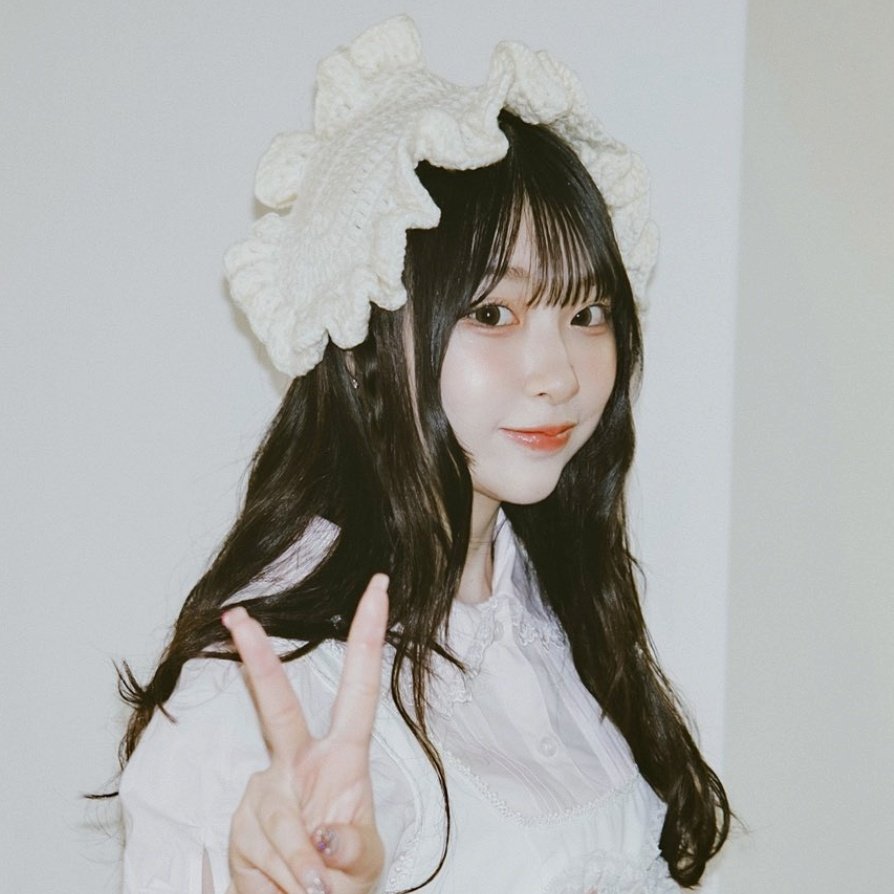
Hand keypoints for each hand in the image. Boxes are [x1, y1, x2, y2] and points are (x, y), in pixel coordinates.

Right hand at [221, 574, 389, 893]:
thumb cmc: (344, 874)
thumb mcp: (365, 864)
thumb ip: (355, 849)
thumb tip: (326, 838)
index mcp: (343, 756)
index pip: (359, 687)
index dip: (368, 636)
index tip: (378, 586)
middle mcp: (300, 762)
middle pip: (277, 703)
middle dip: (257, 656)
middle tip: (237, 616)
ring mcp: (266, 790)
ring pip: (276, 820)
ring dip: (298, 867)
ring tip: (314, 888)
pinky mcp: (239, 822)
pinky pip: (257, 851)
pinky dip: (278, 880)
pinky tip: (285, 885)